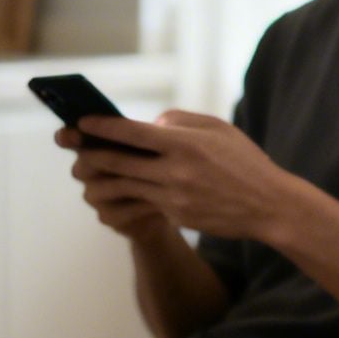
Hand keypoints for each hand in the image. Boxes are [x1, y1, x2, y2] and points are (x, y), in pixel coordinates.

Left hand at [67, 111, 302, 240]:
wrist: (269, 207)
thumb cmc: (245, 162)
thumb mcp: (219, 129)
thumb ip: (180, 122)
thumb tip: (149, 126)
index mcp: (185, 144)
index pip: (131, 133)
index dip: (101, 126)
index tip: (81, 122)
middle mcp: (175, 172)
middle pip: (117, 161)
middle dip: (88, 152)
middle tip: (69, 145)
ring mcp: (174, 197)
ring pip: (124, 185)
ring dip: (100, 177)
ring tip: (85, 170)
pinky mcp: (176, 216)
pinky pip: (144, 201)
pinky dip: (128, 193)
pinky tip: (117, 187)